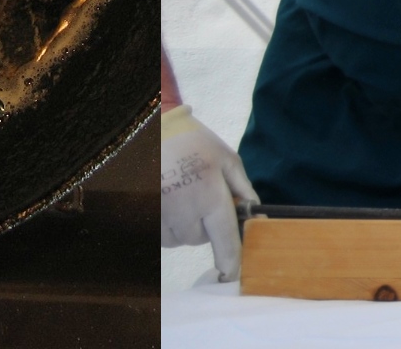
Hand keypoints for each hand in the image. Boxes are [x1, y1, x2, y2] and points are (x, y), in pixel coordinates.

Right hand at [160, 106, 258, 280]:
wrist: (151, 127)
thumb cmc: (192, 141)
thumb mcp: (226, 158)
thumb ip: (243, 188)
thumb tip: (255, 214)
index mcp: (209, 194)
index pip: (224, 238)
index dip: (230, 259)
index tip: (232, 273)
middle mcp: (184, 209)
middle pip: (199, 239)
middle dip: (203, 225)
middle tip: (199, 198)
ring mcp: (160, 213)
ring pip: (178, 238)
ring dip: (182, 226)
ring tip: (180, 195)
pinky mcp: (144, 214)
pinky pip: (160, 233)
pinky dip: (165, 224)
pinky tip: (166, 200)